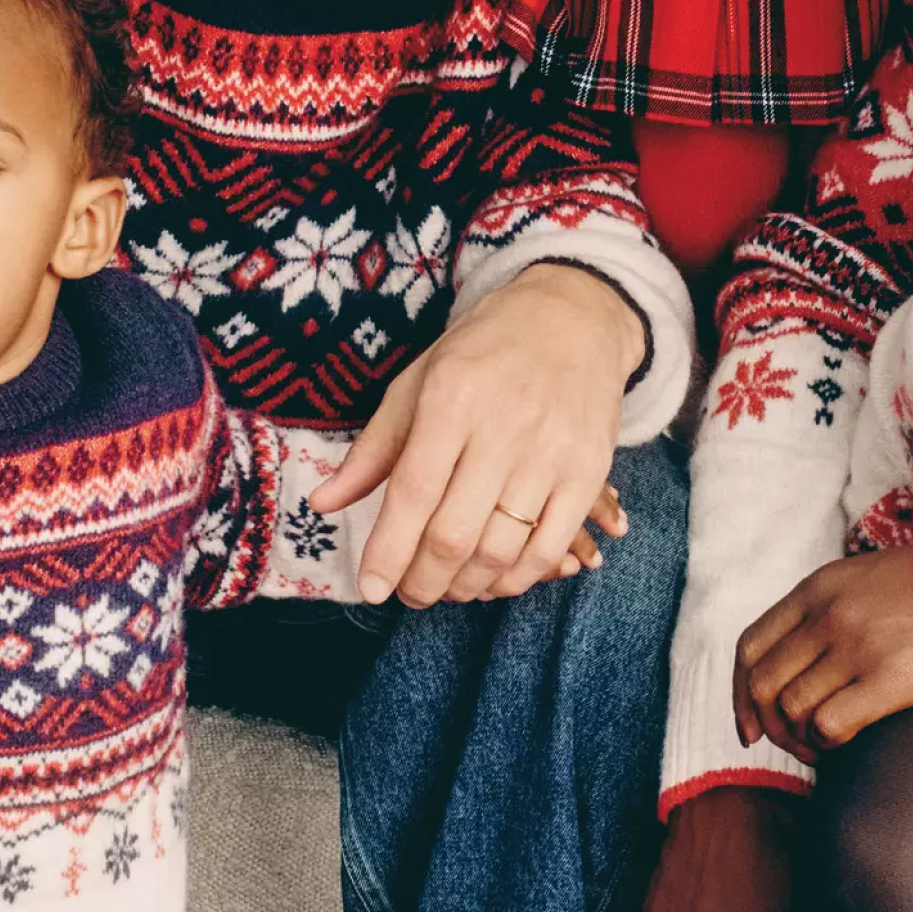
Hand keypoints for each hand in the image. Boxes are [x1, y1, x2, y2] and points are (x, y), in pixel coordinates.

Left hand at [310, 263, 642, 606]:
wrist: (572, 318)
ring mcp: (552, 452)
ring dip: (465, 585)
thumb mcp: (419, 381)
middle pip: (454, 533)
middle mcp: (504, 426)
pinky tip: (493, 578)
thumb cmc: (484, 351)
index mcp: (452, 397)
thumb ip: (374, 449)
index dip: (388, 551)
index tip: (371, 588)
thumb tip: (323, 504)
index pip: (413, 492)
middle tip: (409, 593)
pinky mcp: (589, 471)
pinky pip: (548, 548)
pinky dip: (515, 578)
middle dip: (422, 581)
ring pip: (500, 549)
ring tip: (447, 585)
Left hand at [735, 547, 912, 757]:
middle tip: (794, 744)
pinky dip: (827, 744)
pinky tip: (844, 744)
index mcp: (817, 588)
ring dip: (800, 739)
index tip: (749, 726)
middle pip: (764, 684)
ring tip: (821, 747)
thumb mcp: (862, 577)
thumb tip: (793, 660)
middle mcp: (828, 616)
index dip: (740, 694)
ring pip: (792, 709)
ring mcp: (856, 647)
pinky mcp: (888, 678)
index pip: (751, 646)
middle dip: (770, 727)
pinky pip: (829, 724)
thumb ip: (824, 609)